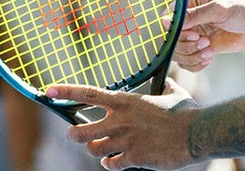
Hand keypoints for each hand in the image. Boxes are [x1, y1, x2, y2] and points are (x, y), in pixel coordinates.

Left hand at [47, 78, 197, 169]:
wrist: (196, 133)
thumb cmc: (186, 111)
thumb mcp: (173, 93)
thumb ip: (164, 87)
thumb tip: (165, 82)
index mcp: (126, 102)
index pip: (88, 94)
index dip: (66, 92)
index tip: (49, 91)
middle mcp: (120, 121)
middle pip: (81, 131)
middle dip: (75, 134)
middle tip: (75, 134)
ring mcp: (125, 141)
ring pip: (93, 150)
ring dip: (96, 150)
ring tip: (104, 149)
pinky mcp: (133, 159)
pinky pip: (111, 165)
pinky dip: (111, 164)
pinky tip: (116, 161)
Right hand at [172, 0, 244, 72]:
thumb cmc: (242, 7)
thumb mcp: (218, 9)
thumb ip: (193, 15)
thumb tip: (165, 21)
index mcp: (188, 2)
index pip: (167, 18)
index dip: (174, 31)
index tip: (193, 33)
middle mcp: (188, 19)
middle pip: (170, 39)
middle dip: (185, 45)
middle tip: (204, 42)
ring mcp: (194, 34)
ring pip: (178, 53)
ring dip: (191, 56)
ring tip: (208, 50)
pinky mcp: (202, 48)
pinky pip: (188, 62)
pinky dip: (196, 64)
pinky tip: (210, 57)